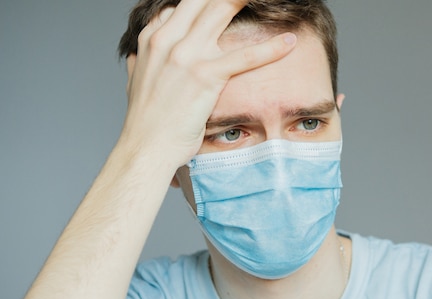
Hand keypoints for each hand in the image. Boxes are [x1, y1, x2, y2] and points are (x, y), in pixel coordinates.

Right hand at [119, 0, 296, 169]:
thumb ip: (143, 61)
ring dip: (247, 0)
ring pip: (222, 10)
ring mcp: (186, 55)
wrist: (146, 147)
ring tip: (269, 0)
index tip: (222, 2)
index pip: (182, 4)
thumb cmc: (146, 121)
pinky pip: (245, 57)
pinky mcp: (205, 75)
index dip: (204, 0)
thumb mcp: (137, 81)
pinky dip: (271, 48)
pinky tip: (290, 43)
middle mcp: (167, 39)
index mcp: (153, 39)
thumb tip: (140, 55)